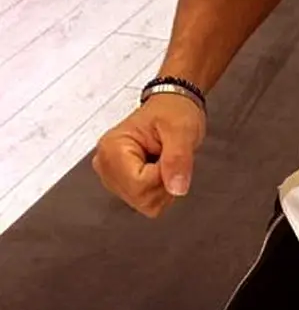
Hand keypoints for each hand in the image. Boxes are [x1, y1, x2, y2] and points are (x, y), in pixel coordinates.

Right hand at [92, 94, 205, 217]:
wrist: (172, 105)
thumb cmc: (173, 111)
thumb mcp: (182, 130)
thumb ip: (179, 159)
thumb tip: (176, 188)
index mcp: (113, 149)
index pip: (138, 186)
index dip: (162, 176)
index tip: (168, 155)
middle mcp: (106, 164)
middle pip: (139, 199)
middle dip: (162, 183)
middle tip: (167, 157)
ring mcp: (112, 175)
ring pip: (143, 203)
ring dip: (161, 186)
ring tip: (162, 160)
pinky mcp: (121, 182)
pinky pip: (145, 200)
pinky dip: (158, 188)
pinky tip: (157, 167)